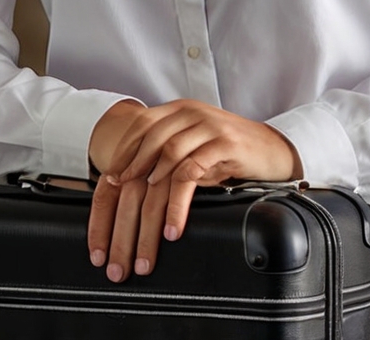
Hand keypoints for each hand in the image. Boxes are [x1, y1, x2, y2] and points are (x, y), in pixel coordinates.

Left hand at [87, 99, 301, 281]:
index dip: (106, 195)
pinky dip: (177, 204)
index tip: (98, 236)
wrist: (272, 148)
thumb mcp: (189, 153)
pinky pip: (191, 173)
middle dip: (122, 215)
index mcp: (168, 115)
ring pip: (161, 169)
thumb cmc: (227, 154)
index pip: (124, 151)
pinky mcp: (223, 142)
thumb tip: (120, 201)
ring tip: (143, 248)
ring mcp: (203, 126)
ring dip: (148, 214)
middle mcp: (182, 115)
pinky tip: (172, 228)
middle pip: (138, 163)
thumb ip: (160, 163)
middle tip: (115, 255)